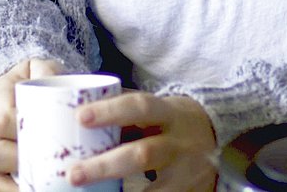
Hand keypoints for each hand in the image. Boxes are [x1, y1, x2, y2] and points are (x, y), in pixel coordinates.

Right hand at [0, 58, 62, 191]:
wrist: (6, 90)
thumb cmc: (25, 82)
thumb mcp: (37, 68)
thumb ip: (47, 71)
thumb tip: (58, 87)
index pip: (0, 120)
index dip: (22, 131)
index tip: (47, 136)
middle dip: (22, 164)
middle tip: (51, 165)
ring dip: (16, 185)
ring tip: (43, 185)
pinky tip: (32, 190)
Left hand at [69, 93, 216, 190]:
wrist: (216, 133)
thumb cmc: (168, 119)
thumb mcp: (152, 108)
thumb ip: (120, 107)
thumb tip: (70, 103)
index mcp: (167, 112)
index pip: (138, 106)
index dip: (110, 111)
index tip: (79, 116)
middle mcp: (178, 142)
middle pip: (142, 154)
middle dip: (105, 166)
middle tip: (73, 173)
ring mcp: (187, 172)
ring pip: (156, 188)